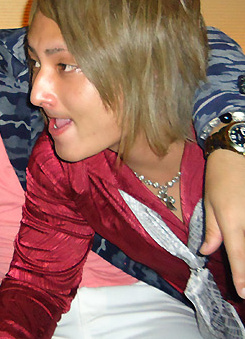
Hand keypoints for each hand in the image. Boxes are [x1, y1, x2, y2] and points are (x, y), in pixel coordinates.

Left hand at [200, 149, 244, 297]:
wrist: (237, 156)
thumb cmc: (220, 179)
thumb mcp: (210, 205)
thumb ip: (212, 232)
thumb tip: (207, 252)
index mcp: (233, 222)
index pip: (239, 256)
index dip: (242, 276)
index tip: (243, 292)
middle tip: (244, 289)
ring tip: (243, 271)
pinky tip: (244, 249)